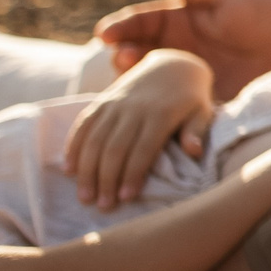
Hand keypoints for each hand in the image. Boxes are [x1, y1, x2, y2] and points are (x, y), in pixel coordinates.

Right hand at [62, 49, 216, 206]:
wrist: (172, 65)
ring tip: (84, 197)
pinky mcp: (103, 101)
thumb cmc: (191, 98)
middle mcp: (134, 108)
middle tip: (102, 206)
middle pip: (115, 148)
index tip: (125, 199)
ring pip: (95, 138)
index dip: (132, 174)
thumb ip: (196, 131)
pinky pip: (84, 123)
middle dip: (106, 179)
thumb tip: (194, 151)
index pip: (143, 149)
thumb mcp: (202, 111)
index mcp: (160, 114)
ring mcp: (115, 104)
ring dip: (87, 169)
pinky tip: (68, 169)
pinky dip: (74, 146)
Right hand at [93, 0, 270, 99]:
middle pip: (139, 53)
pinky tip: (149, 107)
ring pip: (150, 80)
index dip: (122, 26)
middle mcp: (181, 49)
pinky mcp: (202, 102)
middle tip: (119, 56)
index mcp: (183, 20)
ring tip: (131, 76)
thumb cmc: (269, 15)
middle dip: (122, 54)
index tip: (105, 33)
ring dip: (135, 80)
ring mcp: (190, 77)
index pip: (142, 22)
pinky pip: (173, 107)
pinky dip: (157, 108)